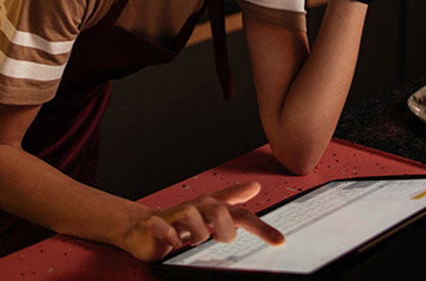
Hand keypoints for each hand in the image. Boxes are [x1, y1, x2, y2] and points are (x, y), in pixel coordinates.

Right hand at [121, 181, 284, 261]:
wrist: (146, 225)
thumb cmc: (182, 219)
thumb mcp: (210, 208)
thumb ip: (233, 197)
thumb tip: (255, 185)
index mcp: (212, 205)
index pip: (241, 214)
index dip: (261, 227)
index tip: (279, 241)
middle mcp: (198, 207)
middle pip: (221, 214)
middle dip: (223, 232)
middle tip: (214, 238)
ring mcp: (178, 214)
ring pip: (195, 224)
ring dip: (195, 237)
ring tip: (186, 239)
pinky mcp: (159, 224)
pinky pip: (169, 232)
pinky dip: (171, 238)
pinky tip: (171, 239)